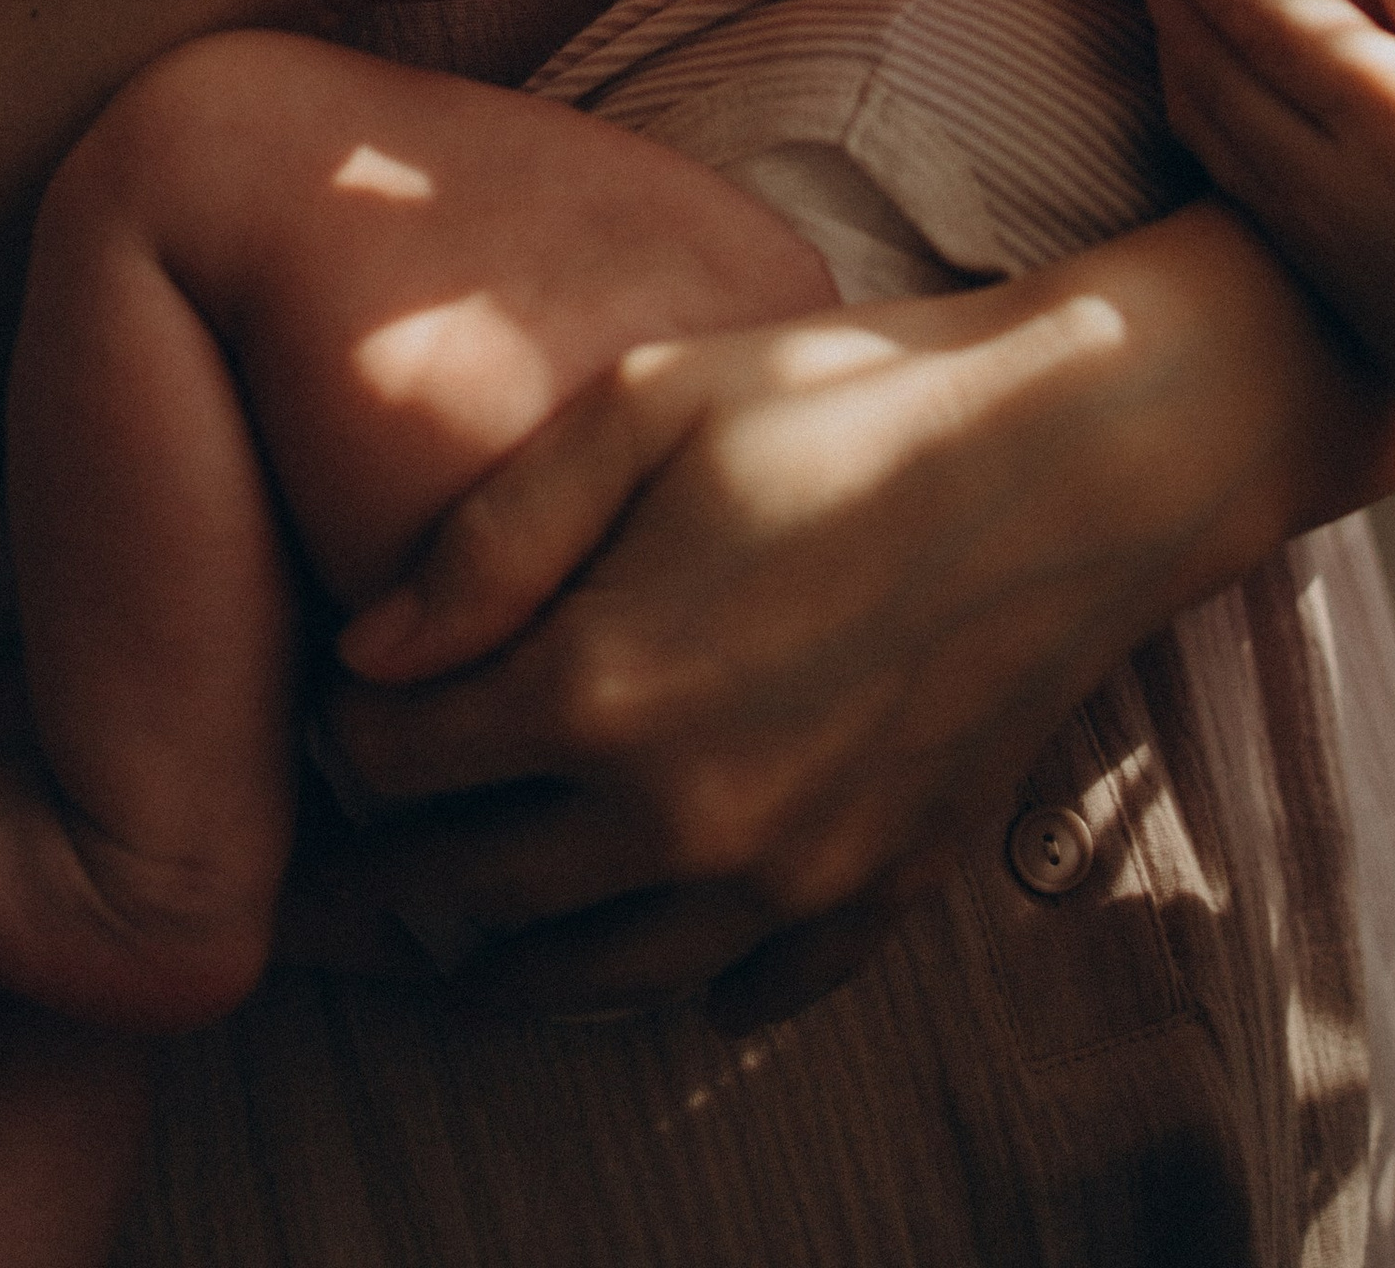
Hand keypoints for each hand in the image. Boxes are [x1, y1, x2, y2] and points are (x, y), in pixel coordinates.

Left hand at [274, 204, 1393, 1026]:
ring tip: (443, 927)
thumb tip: (365, 653)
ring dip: (491, 960)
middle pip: (462, 900)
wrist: (1073, 459)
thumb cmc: (845, 398)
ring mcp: (782, 881)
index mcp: (601, 690)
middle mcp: (679, 822)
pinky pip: (731, 996)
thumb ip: (488, 534)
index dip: (337, 738)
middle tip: (321, 869)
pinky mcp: (871, 899)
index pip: (394, 768)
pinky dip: (663, 980)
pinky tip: (635, 928)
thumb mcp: (643, 402)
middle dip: (374, 883)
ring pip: (580, 985)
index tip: (327, 708)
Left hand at [1120, 0, 1394, 481]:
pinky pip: (1222, 154)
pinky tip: (1206, 67)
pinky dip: (1193, 91)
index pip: (1264, 14)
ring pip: (1202, 110)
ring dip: (1168, 30)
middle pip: (1206, 57)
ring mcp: (1309, 225)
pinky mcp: (1315, 260)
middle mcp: (1322, 174)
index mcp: (1392, 125)